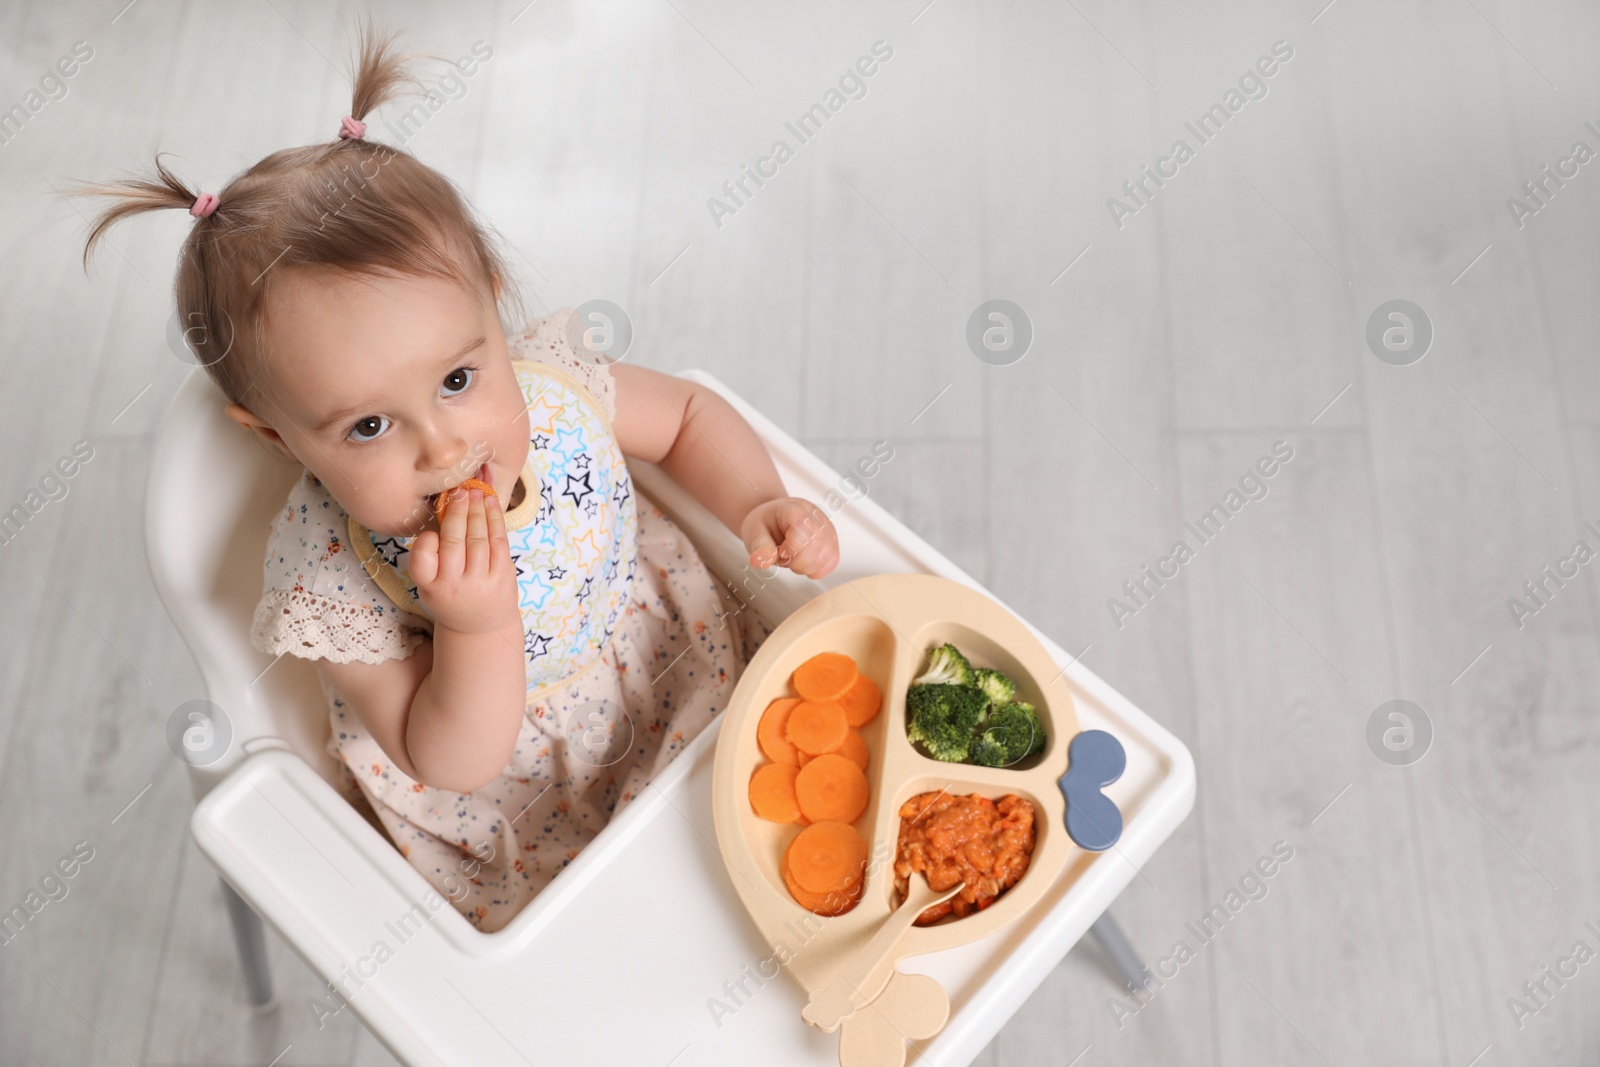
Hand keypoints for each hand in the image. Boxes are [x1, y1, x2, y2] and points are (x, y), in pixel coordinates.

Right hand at [409, 486, 521, 635]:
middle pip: (454, 541)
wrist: (480, 627)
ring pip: (478, 538)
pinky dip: (494, 518)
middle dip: (457, 511)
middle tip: (458, 491)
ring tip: (475, 492)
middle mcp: (455, 587)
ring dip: (477, 510)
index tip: (432, 528)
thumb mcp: (430, 584)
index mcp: (431, 588)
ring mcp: (481, 582)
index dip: (425, 541)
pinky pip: (498, 541)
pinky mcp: (503, 576)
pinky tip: (490, 502)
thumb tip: (444, 508)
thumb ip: (431, 555)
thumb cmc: (450, 597)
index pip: (421, 560)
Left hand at [741, 496, 838, 578]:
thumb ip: (759, 547)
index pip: (803, 530)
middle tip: (784, 556)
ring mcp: (828, 529)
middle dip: (797, 562)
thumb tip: (760, 561)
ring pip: (826, 557)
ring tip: (793, 557)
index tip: (780, 551)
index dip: (791, 548)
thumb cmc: (766, 524)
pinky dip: (816, 569)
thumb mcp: (754, 533)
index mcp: (794, 509)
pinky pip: (831, 563)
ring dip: (805, 567)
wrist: (774, 520)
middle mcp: (816, 516)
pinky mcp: (833, 543)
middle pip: (816, 546)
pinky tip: (803, 561)